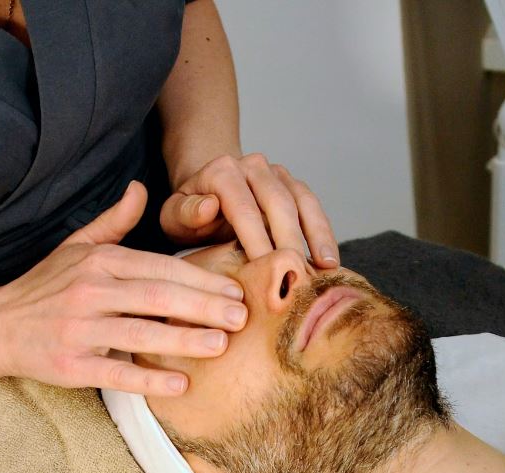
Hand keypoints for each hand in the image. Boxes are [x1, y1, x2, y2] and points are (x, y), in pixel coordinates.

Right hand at [0, 182, 247, 395]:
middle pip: (157, 297)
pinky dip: (148, 380)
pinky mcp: (72, 365)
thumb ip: (114, 222)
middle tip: (242, 317)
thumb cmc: (47, 287)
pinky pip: (116, 372)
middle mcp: (90, 292)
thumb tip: (140, 189)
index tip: (236, 290)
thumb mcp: (76, 246)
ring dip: (183, 340)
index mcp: (100, 262)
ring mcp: (80, 329)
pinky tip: (181, 384)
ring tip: (221, 345)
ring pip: (140, 333)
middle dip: (203, 306)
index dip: (201, 279)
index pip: (160, 268)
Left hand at [159, 153, 339, 267]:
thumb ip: (185, 213)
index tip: (267, 269)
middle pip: (278, 203)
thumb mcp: (174, 216)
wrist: (207, 192)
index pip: (243, 208)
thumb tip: (210, 206)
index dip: (257, 240)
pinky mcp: (293, 186)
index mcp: (222, 172)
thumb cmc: (191, 214)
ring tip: (326, 267)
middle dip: (290, 240)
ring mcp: (277, 174)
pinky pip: (313, 206)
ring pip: (302, 201)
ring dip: (316, 234)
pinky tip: (330, 259)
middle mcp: (253, 166)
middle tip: (298, 274)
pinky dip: (323, 232)